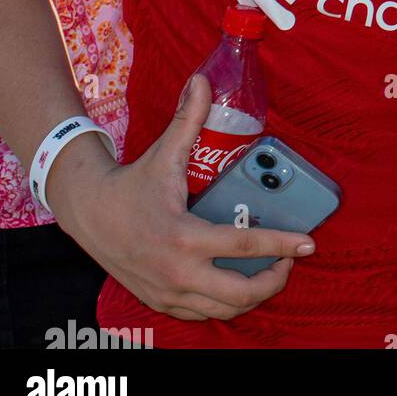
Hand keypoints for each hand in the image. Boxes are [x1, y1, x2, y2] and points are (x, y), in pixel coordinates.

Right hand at [49, 75, 314, 321]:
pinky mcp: (159, 302)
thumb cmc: (130, 185)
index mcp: (183, 238)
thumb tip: (203, 81)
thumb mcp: (163, 154)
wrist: (87, 214)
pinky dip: (225, 304)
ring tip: (271, 271)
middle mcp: (177, 272)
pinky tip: (238, 284)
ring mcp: (167, 293)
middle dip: (273, 280)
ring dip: (253, 295)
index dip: (282, 245)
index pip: (245, 246)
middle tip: (290, 261)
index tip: (309, 244)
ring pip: (223, 310)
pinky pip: (202, 314)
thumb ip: (188, 119)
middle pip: (239, 294)